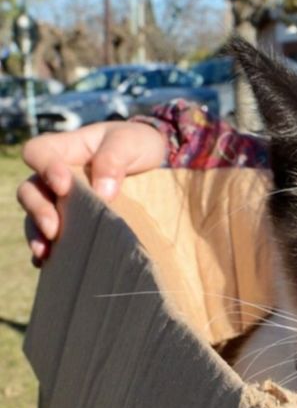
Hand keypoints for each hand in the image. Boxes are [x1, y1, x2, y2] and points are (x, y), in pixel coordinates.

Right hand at [16, 121, 166, 264]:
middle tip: (53, 228)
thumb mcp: (130, 143)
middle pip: (30, 190)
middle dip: (37, 210)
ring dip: (37, 235)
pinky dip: (49, 250)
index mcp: (65, 149)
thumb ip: (113, 160)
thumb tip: (103, 192)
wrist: (155, 165)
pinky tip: (51, 264)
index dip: (44, 168)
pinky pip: (52, 237)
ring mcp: (62, 201)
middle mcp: (56, 176)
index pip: (38, 153)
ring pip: (35, 217)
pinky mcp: (74, 222)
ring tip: (45, 252)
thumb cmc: (136, 145)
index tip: (64, 185)